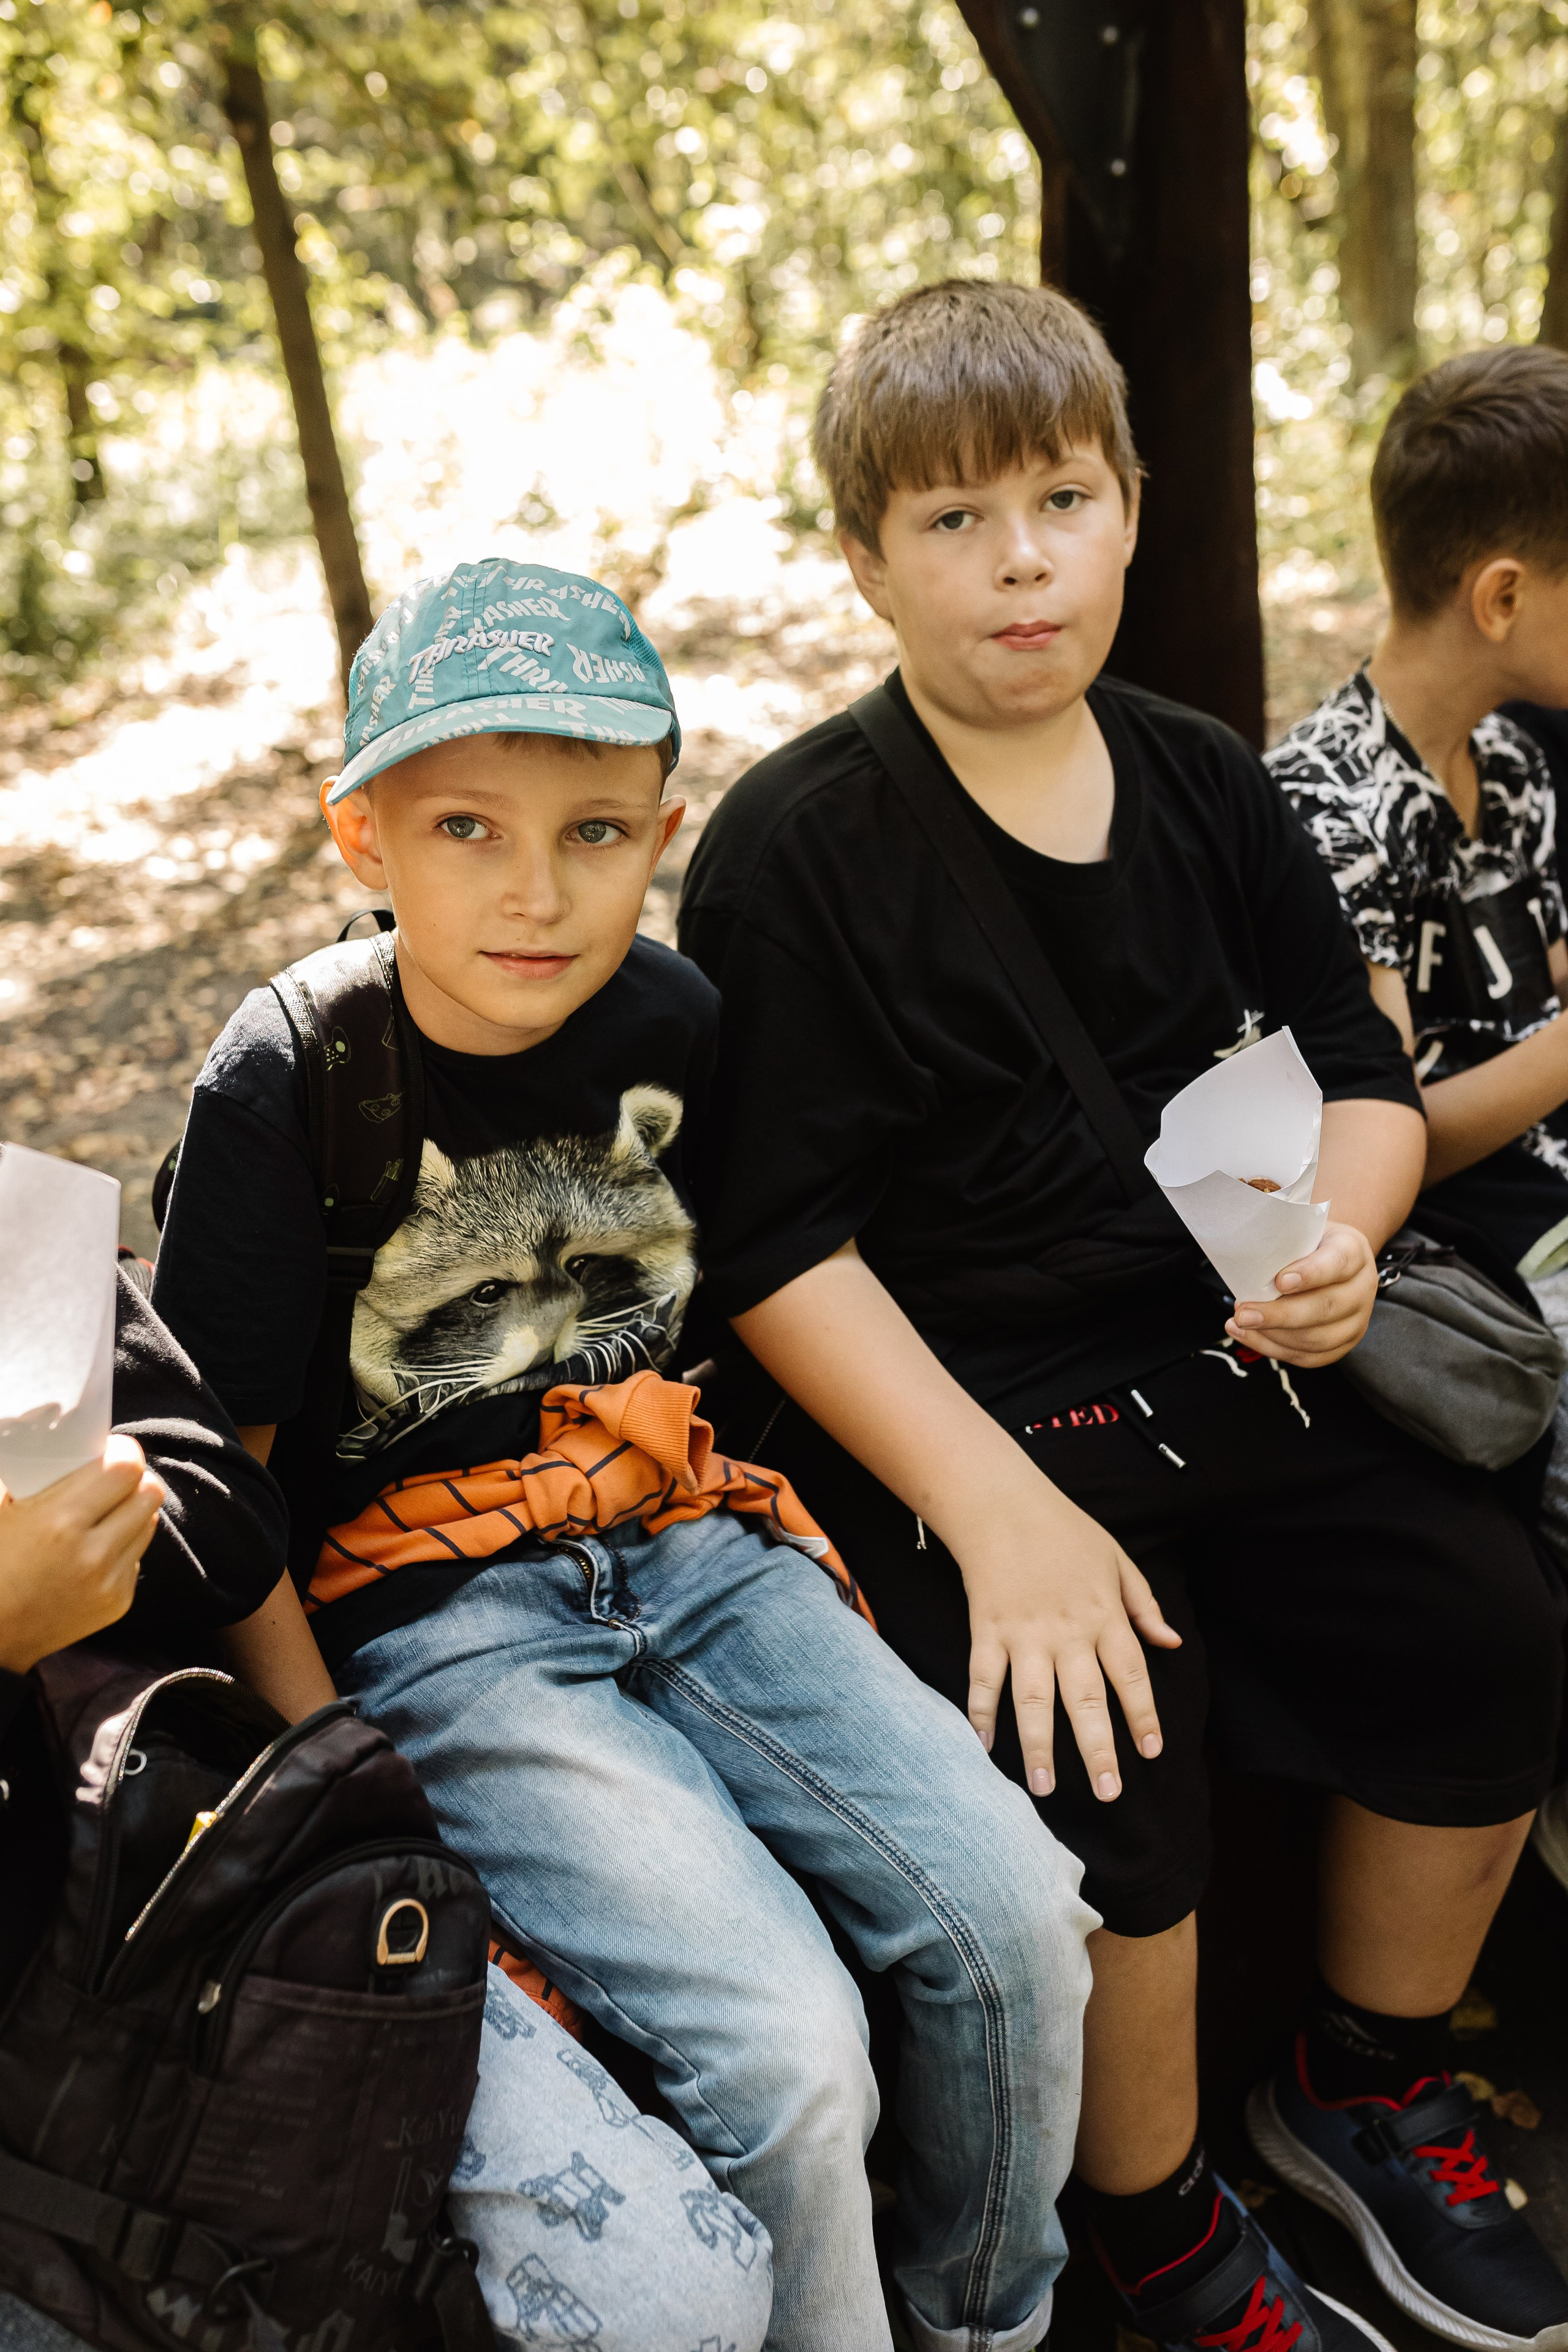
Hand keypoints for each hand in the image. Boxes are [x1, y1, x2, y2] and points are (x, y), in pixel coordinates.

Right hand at [0, 1437, 165, 1672]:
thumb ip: (28, 1476)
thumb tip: (48, 1438)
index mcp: (58, 1523)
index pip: (126, 1467)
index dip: (121, 1451)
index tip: (107, 1450)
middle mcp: (93, 1553)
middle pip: (150, 1491)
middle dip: (133, 1478)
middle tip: (109, 1479)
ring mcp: (110, 1582)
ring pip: (150, 1521)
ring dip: (131, 1510)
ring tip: (102, 1512)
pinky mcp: (119, 1602)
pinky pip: (137, 1555)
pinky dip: (122, 1545)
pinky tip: (93, 1548)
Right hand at [958, 1475, 1181, 1801]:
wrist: (1003, 1503)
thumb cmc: (1064, 1530)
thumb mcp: (1117, 1560)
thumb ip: (1144, 1605)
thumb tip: (1172, 1642)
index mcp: (1104, 1616)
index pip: (1131, 1675)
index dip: (1143, 1715)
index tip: (1151, 1751)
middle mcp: (1068, 1632)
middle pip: (1086, 1700)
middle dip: (1098, 1750)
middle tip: (1109, 1793)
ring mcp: (1024, 1634)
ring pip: (1034, 1700)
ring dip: (1039, 1747)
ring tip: (1044, 1788)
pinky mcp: (987, 1630)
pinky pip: (984, 1679)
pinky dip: (981, 1713)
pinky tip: (983, 1747)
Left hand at [1227, 1218, 1377, 1367]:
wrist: (1332, 1259)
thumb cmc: (1308, 1244)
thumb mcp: (1301, 1230)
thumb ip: (1283, 1242)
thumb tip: (1245, 1261)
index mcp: (1354, 1250)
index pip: (1337, 1263)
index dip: (1310, 1274)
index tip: (1279, 1281)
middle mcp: (1362, 1287)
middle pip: (1326, 1308)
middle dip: (1281, 1315)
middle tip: (1244, 1313)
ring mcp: (1356, 1320)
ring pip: (1317, 1338)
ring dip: (1274, 1335)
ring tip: (1240, 1323)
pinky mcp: (1343, 1345)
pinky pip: (1309, 1356)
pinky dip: (1274, 1349)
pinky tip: (1248, 1336)